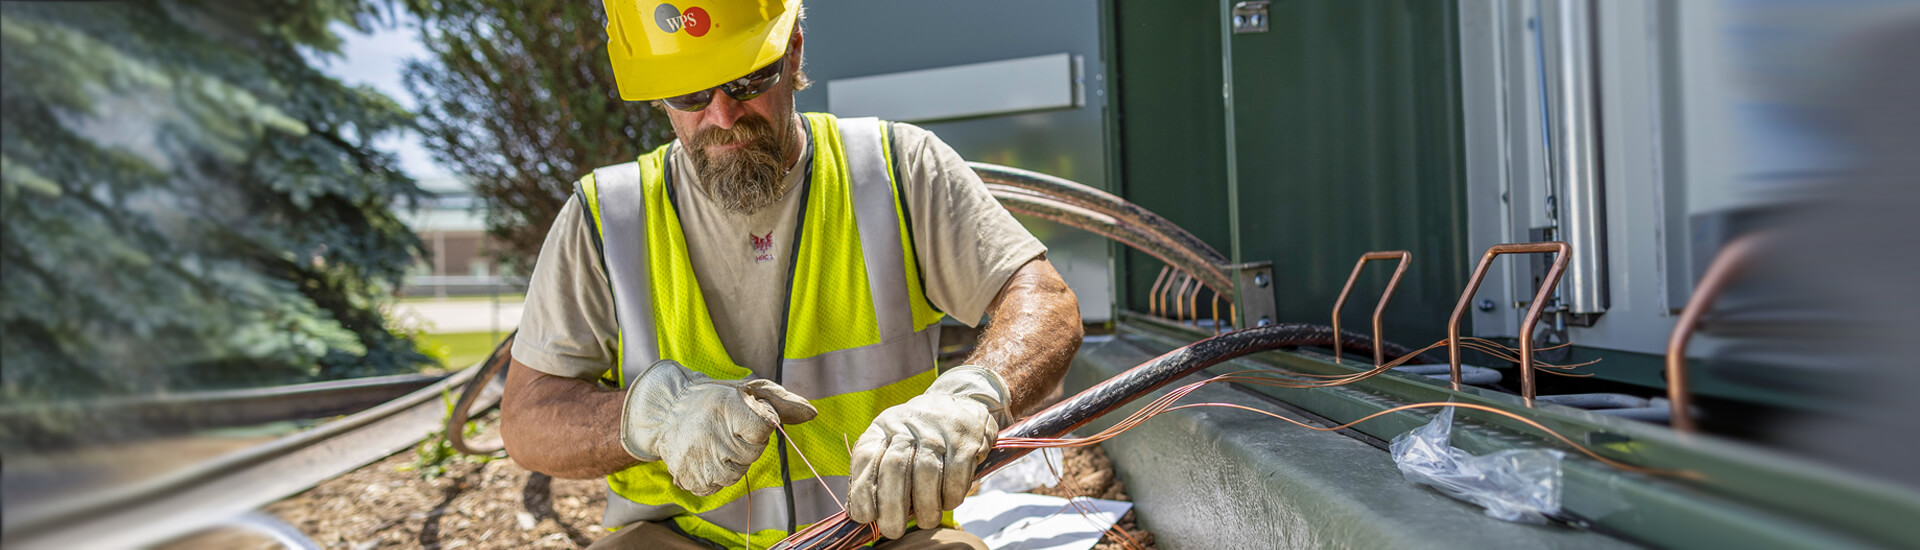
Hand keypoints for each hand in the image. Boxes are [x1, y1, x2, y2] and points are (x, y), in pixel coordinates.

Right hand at [620, 359, 816, 495]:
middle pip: (752, 455)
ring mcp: (697, 459)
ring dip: (732, 463)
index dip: (761, 426)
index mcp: (728, 408)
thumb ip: (782, 402)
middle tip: (727, 430)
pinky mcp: (688, 477)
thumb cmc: (715, 399)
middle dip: (746, 445)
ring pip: (736, 475)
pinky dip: (715, 477)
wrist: (666, 410)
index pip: (765, 429)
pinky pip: (716, 487)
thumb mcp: (748, 391)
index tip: (746, 418)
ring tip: (716, 444)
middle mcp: (711, 434)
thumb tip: (812, 413)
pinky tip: (705, 458)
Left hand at [847, 366, 1008, 537]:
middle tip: (894, 530)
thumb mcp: (891, 443)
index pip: (865, 458)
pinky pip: (955, 474)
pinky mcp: (964, 440)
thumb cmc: (918, 437)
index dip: (862, 491)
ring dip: (926, 506)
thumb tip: (862, 515)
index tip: (865, 517)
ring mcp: (937, 431)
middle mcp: (907, 425)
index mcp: (883, 428)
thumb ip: (876, 473)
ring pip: (926, 473)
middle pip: (894, 468)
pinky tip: (948, 502)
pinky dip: (951, 495)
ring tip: (927, 520)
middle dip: (892, 507)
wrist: (960, 403)